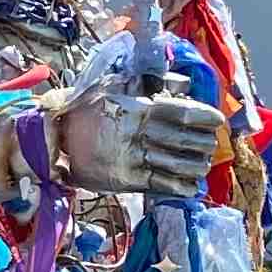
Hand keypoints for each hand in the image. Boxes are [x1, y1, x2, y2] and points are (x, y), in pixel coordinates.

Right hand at [54, 81, 225, 199]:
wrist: (55, 136)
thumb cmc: (88, 107)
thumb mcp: (115, 85)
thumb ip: (149, 84)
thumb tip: (182, 84)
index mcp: (137, 109)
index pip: (181, 113)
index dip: (204, 117)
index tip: (217, 121)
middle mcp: (136, 135)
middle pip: (183, 140)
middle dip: (203, 143)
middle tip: (211, 144)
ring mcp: (131, 160)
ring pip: (175, 165)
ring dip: (195, 166)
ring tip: (203, 165)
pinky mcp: (124, 180)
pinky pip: (159, 184)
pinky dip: (179, 187)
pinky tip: (191, 186)